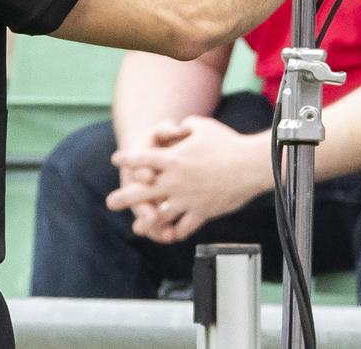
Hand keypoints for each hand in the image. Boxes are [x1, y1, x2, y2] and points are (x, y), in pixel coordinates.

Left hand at [107, 117, 271, 243]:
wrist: (251, 165)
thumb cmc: (227, 142)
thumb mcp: (201, 126)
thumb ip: (182, 127)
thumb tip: (174, 128)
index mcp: (173, 159)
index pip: (142, 159)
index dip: (127, 159)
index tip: (117, 160)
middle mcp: (175, 181)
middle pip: (143, 191)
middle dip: (124, 198)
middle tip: (110, 202)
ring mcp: (188, 199)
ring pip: (161, 215)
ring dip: (148, 222)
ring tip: (138, 228)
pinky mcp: (202, 212)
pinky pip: (185, 227)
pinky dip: (177, 231)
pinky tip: (171, 234)